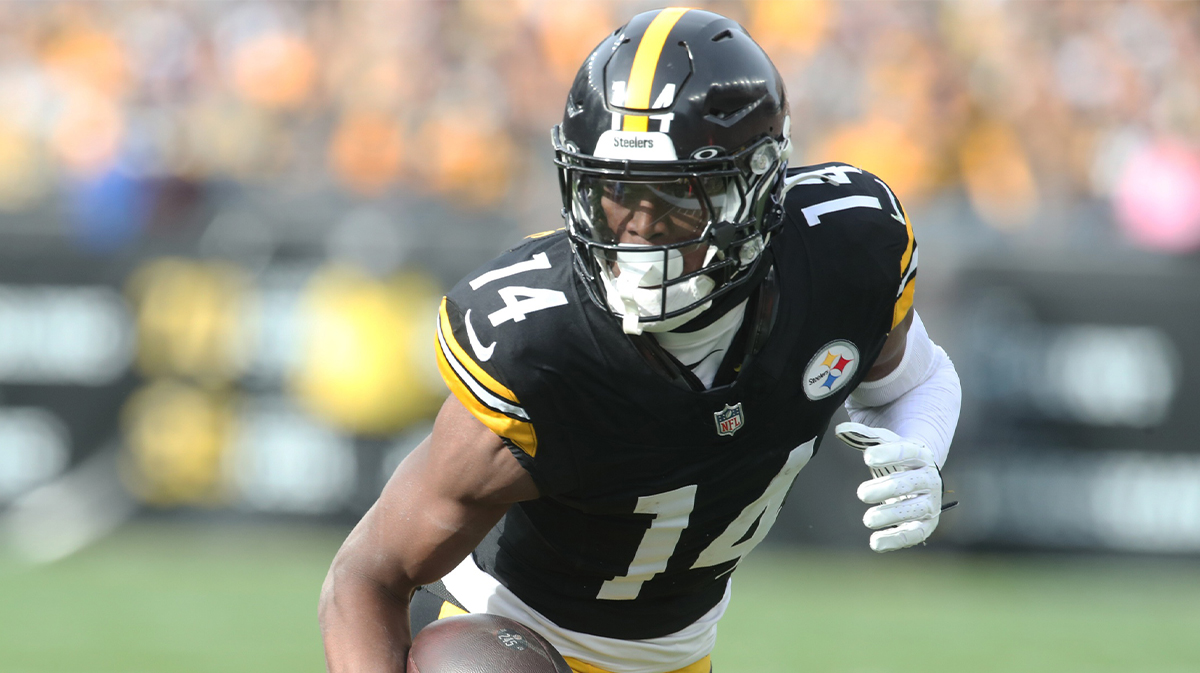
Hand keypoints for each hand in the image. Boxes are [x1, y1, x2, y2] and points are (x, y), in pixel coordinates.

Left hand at [835, 422, 943, 552]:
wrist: (922, 478)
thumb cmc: (898, 459)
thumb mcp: (884, 444)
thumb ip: (863, 437)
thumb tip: (839, 430)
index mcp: (920, 455)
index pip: (906, 451)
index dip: (888, 454)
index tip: (867, 457)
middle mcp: (929, 479)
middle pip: (908, 483)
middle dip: (886, 488)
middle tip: (861, 493)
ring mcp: (929, 503)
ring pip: (913, 510)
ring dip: (890, 515)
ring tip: (867, 519)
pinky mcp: (926, 525)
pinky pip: (914, 534)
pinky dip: (895, 540)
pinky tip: (875, 543)